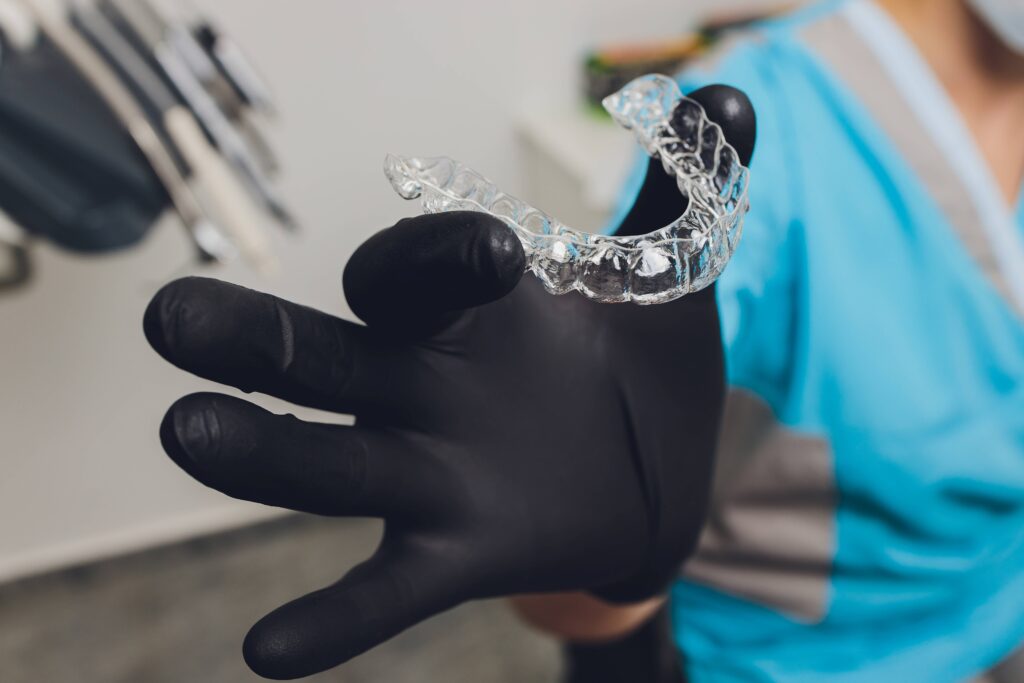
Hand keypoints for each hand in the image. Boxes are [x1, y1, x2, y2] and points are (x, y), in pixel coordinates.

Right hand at [144, 85, 754, 679]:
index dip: (442, 255)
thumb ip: (684, 192)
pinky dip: (330, 620)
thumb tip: (733, 94)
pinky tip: (267, 655)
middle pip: (322, 355)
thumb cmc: (639, 366)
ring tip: (187, 432)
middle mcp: (426, 385)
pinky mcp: (454, 552)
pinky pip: (382, 591)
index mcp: (469, 312)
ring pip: (329, 463)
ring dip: (260, 453)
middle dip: (253, 339)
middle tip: (171, 318)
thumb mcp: (669, 279)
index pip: (417, 270)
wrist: (653, 479)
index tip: (496, 252)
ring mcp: (431, 474)